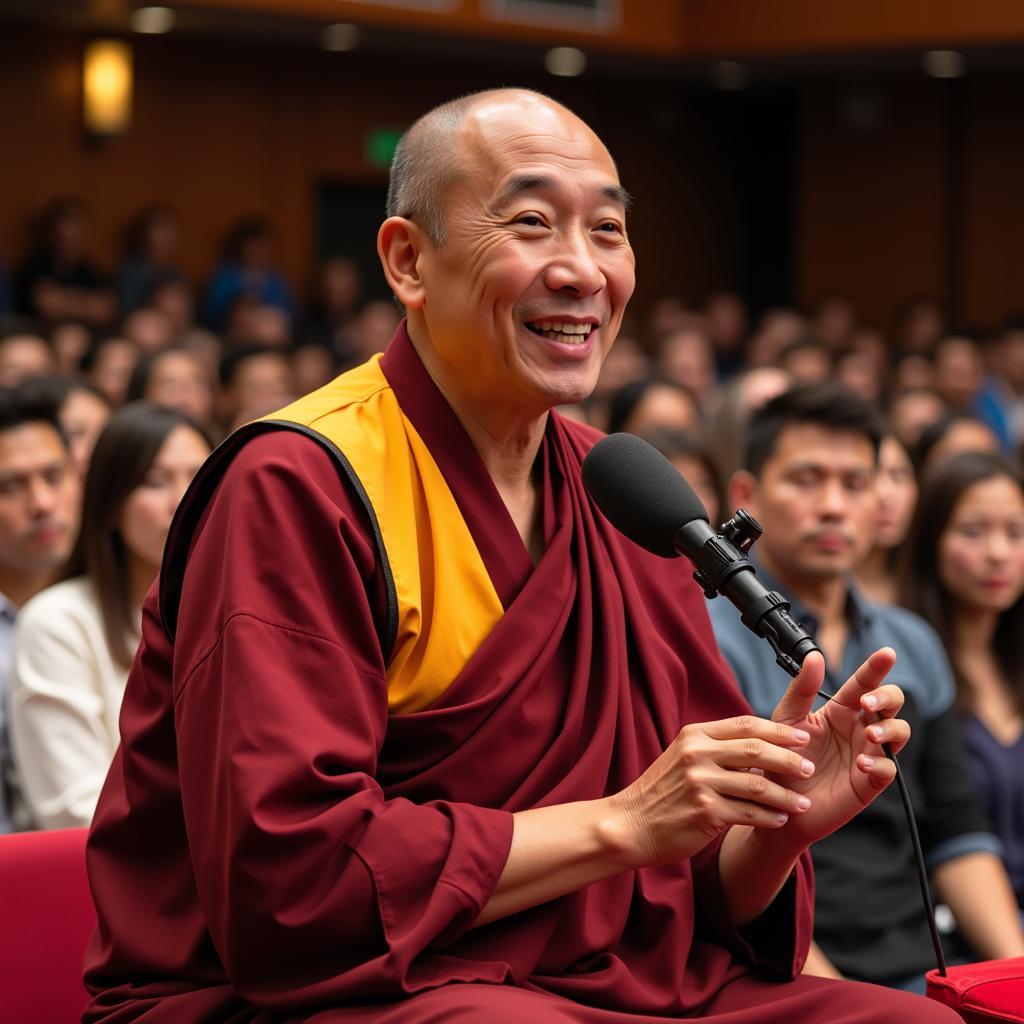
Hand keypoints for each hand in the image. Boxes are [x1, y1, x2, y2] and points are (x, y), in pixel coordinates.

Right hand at [610, 713, 816, 867]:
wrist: (631, 824)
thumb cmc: (662, 792)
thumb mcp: (682, 756)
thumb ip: (715, 746)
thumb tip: (759, 741)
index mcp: (694, 735)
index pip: (745, 724)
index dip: (778, 730)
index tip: (803, 736)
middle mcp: (697, 754)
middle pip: (755, 749)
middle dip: (789, 759)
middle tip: (810, 768)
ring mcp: (700, 783)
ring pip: (757, 784)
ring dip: (786, 794)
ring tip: (804, 802)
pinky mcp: (705, 812)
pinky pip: (749, 812)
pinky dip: (769, 817)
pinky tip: (781, 820)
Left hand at [768, 647, 908, 845]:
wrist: (776, 800)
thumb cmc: (781, 757)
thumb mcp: (786, 719)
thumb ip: (801, 689)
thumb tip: (815, 656)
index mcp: (840, 710)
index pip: (864, 683)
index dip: (876, 667)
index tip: (887, 653)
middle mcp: (859, 728)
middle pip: (891, 703)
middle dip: (887, 697)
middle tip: (867, 703)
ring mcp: (868, 754)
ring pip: (899, 732)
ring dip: (890, 729)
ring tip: (870, 735)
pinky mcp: (869, 782)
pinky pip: (889, 769)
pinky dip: (881, 764)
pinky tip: (863, 763)